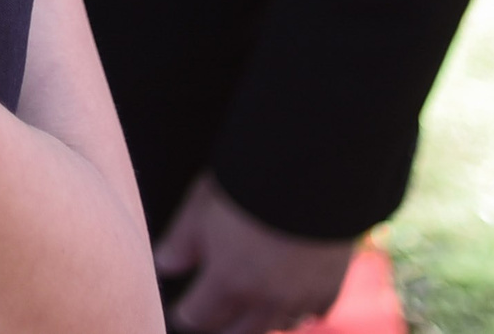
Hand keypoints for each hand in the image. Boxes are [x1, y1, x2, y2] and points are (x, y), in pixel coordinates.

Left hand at [155, 174, 354, 333]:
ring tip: (247, 309)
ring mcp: (299, 297)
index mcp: (228, 282)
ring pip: (275, 326)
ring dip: (259, 320)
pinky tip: (288, 297)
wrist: (313, 175)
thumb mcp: (201, 206)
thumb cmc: (247, 184)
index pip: (198, 319)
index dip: (185, 314)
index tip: (182, 310)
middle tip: (212, 316)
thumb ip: (181, 242)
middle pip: (237, 333)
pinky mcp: (329, 288)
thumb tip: (164, 266)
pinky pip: (310, 313)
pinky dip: (296, 310)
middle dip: (220, 326)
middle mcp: (264, 300)